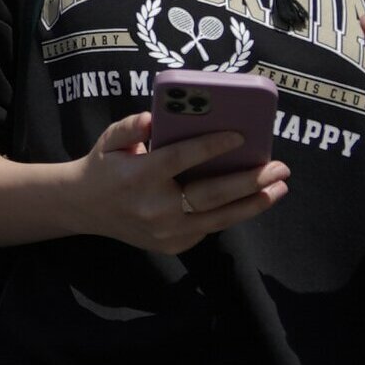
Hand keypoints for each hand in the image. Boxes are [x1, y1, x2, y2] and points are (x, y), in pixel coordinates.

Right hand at [67, 110, 286, 252]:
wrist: (84, 209)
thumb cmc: (105, 166)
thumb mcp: (110, 139)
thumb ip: (131, 127)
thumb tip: (153, 118)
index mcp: (138, 176)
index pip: (181, 159)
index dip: (211, 147)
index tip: (240, 135)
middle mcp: (154, 208)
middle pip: (211, 195)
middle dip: (250, 181)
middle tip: (279, 167)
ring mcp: (165, 232)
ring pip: (219, 218)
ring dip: (254, 203)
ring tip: (280, 188)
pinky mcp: (173, 246)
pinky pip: (208, 228)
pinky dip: (232, 213)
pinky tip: (253, 199)